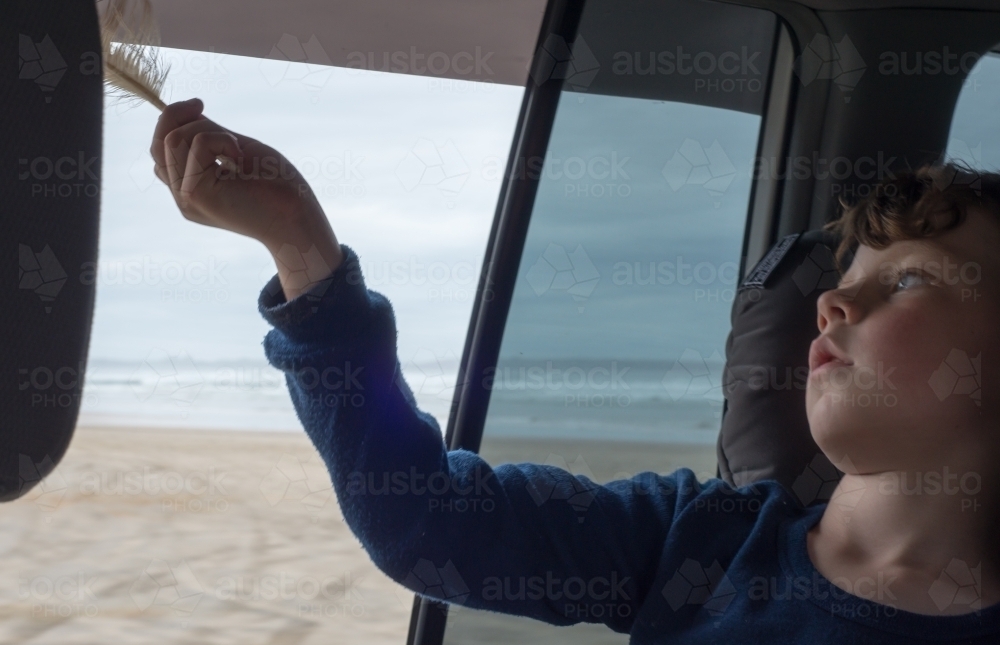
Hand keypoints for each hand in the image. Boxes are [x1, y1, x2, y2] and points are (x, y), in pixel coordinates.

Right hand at [151, 97, 342, 300]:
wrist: (298, 217)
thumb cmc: (277, 185)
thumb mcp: (236, 150)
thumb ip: (208, 136)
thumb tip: (185, 112)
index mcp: (193, 189)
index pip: (160, 152)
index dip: (172, 122)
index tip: (198, 106)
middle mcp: (184, 198)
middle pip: (157, 145)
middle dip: (177, 116)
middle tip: (202, 106)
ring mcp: (187, 198)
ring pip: (171, 141)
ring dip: (208, 130)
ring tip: (237, 148)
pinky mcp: (196, 194)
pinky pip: (195, 145)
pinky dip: (221, 139)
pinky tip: (240, 157)